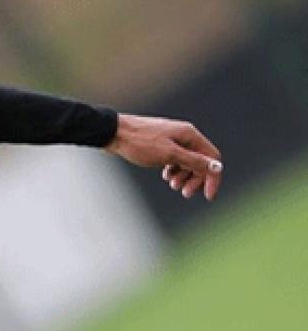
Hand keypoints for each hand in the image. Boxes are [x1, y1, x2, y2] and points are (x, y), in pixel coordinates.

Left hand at [102, 113, 223, 200]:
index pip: (212, 158)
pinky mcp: (160, 144)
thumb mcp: (169, 155)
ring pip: (186, 161)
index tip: (207, 196)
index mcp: (190, 135)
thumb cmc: (140, 143)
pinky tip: (165, 176)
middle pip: (200, 161)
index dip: (212, 178)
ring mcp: (171, 139)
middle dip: (195, 179)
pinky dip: (173, 170)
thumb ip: (194, 161)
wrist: (113, 133)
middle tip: (184, 193)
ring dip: (183, 176)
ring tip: (171, 184)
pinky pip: (174, 159)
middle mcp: (183, 135)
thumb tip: (216, 167)